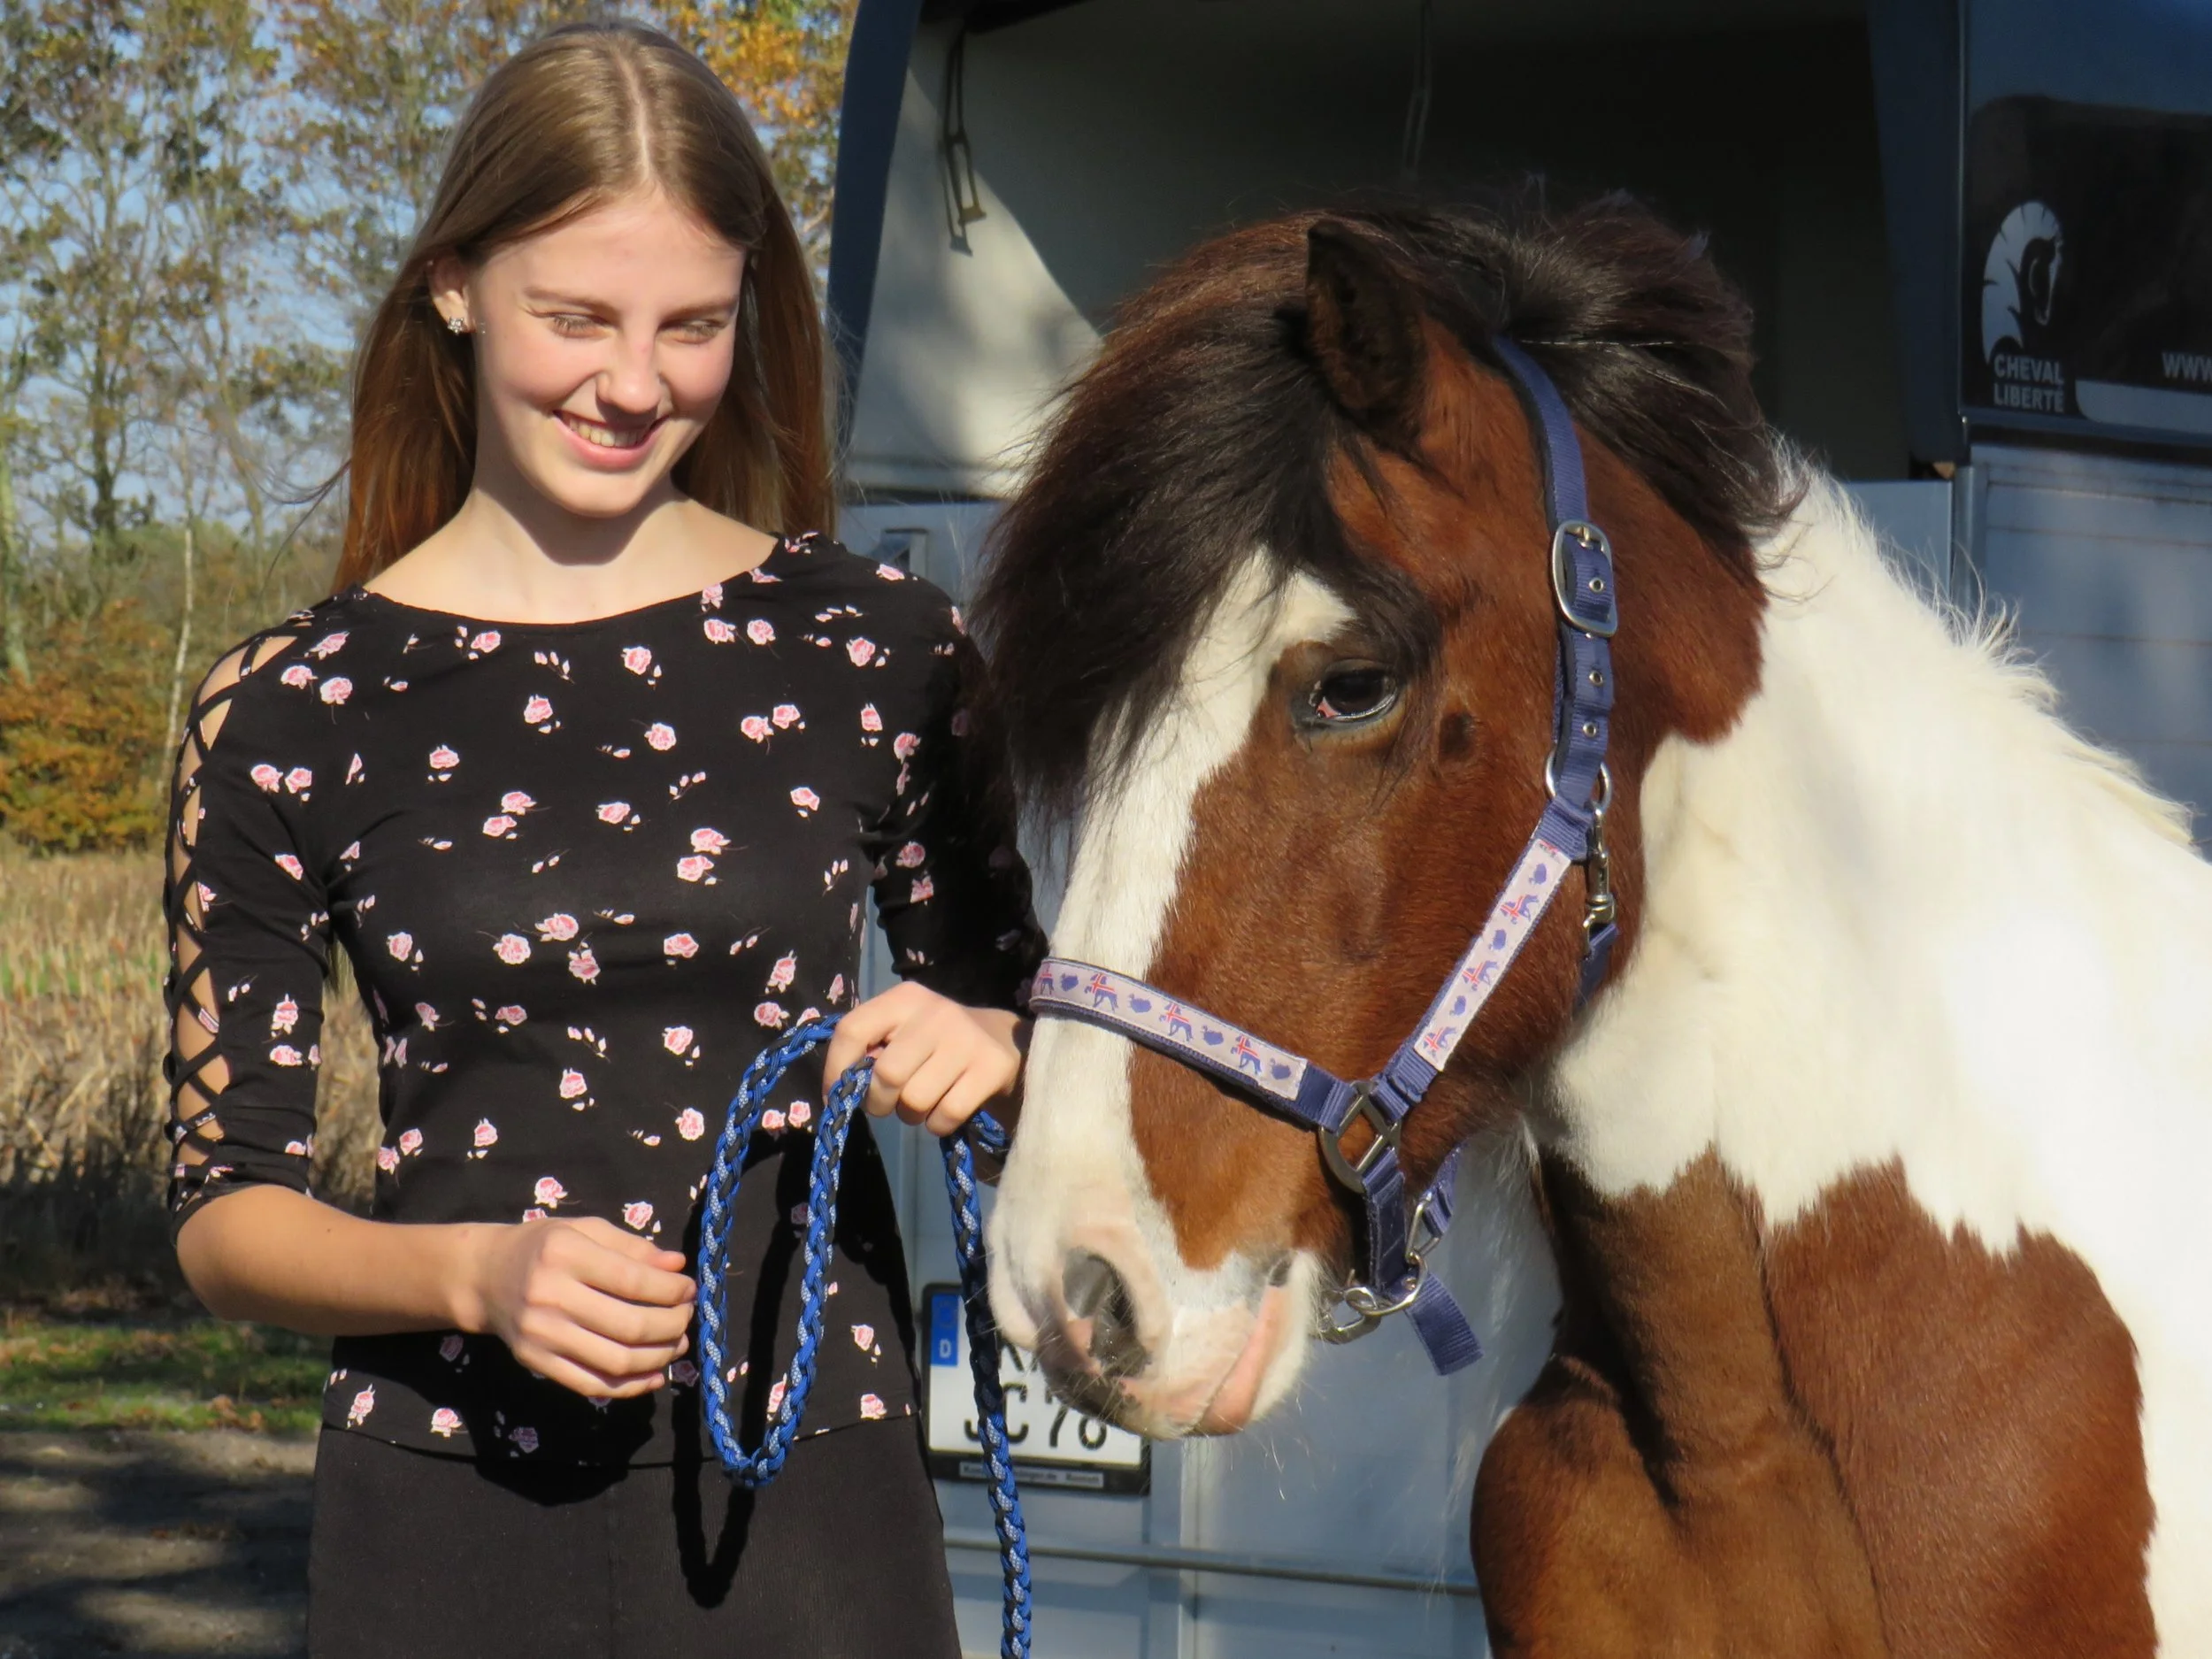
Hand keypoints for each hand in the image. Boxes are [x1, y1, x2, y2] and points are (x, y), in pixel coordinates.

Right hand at [460, 1216, 695, 1399]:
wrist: (486, 1277)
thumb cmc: (543, 1247)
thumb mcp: (585, 1230)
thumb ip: (632, 1247)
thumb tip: (678, 1266)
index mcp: (565, 1254)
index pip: (633, 1280)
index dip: (672, 1290)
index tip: (690, 1290)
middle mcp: (551, 1297)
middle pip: (629, 1325)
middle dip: (672, 1325)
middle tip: (687, 1318)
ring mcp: (542, 1335)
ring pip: (616, 1361)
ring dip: (659, 1357)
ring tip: (677, 1344)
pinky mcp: (536, 1363)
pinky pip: (592, 1385)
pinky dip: (630, 1386)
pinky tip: (654, 1374)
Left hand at [825, 981, 1025, 1138]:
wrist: (1001, 1040)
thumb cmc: (935, 1041)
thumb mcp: (903, 1031)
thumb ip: (871, 1049)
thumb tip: (842, 1087)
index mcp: (905, 998)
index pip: (852, 1030)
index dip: (836, 1068)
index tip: (836, 1093)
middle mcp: (936, 1013)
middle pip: (886, 1074)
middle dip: (879, 1101)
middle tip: (889, 1103)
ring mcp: (967, 1040)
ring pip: (915, 1100)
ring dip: (910, 1115)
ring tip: (921, 1103)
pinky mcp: (992, 1067)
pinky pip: (946, 1115)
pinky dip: (937, 1125)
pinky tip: (944, 1111)